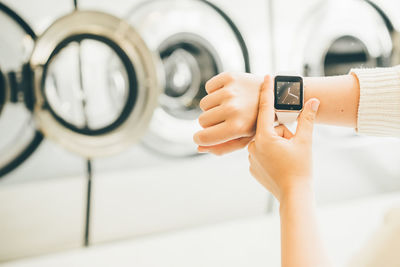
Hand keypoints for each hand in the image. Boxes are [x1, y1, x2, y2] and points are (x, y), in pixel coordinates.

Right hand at [193, 72, 262, 154]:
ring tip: (228, 105)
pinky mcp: (229, 77)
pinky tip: (229, 93)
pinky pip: (208, 87)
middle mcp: (233, 109)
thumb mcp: (244, 139)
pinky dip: (215, 91)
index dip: (200, 138)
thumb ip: (221, 147)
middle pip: (202, 120)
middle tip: (225, 119)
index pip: (203, 137)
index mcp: (237, 127)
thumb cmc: (257, 120)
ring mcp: (230, 91)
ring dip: (213, 106)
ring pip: (203, 104)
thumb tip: (199, 147)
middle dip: (210, 122)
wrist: (275, 95)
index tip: (202, 136)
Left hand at [248, 76, 319, 201]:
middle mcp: (253, 146)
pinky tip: (280, 164)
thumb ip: (308, 119)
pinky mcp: (252, 167)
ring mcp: (251, 158)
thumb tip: (314, 101)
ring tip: (288, 158)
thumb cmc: (301, 169)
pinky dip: (271, 155)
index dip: (267, 92)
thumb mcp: (305, 142)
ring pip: (266, 142)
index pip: (266, 109)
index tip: (267, 77)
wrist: (294, 195)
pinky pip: (262, 153)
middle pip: (269, 129)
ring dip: (277, 144)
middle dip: (283, 134)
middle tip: (293, 147)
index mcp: (265, 137)